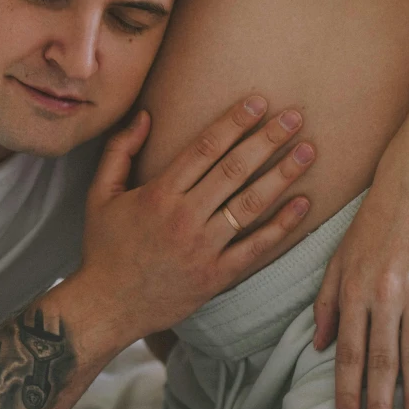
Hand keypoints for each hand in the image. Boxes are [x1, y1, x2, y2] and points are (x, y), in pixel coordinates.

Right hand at [82, 96, 314, 341]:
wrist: (107, 306)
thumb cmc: (104, 247)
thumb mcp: (100, 194)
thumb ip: (120, 151)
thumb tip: (145, 115)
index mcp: (159, 194)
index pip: (205, 148)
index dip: (234, 122)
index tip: (258, 102)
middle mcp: (185, 217)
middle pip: (235, 169)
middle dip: (267, 140)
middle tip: (295, 117)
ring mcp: (204, 248)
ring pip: (251, 204)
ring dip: (282, 175)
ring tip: (308, 151)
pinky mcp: (217, 276)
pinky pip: (256, 248)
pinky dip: (282, 226)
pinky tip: (303, 203)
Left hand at [314, 102, 408, 408]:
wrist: (407, 193)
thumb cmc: (368, 227)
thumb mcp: (335, 259)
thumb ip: (325, 303)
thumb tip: (316, 344)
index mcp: (353, 291)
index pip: (347, 352)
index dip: (346, 390)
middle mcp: (382, 298)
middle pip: (381, 361)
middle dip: (379, 404)